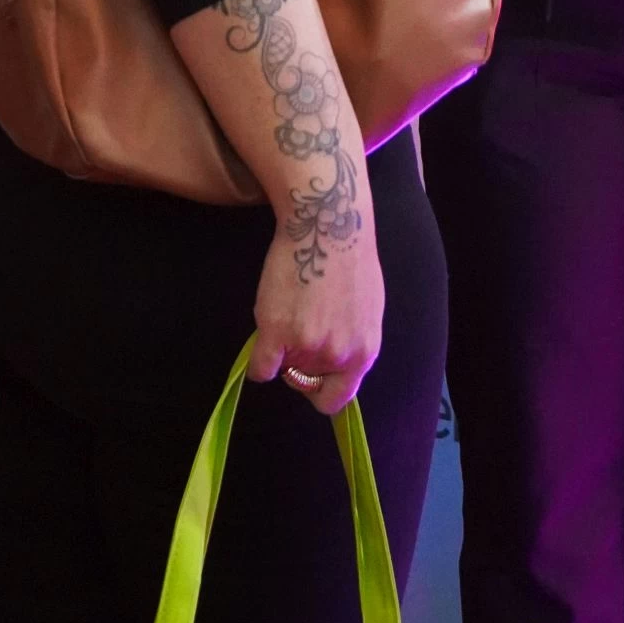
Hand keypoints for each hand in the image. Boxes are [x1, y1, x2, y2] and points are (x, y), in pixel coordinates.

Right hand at [249, 192, 383, 416]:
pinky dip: (258, 361)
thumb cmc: (350, 258)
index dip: (320, 390)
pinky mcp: (277, 331)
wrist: (328, 223)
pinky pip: (261, 367)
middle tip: (296, 331)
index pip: (338, 399)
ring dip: (280, 350)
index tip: (311, 376)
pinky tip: (263, 336)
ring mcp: (307, 345)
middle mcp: (337, 355)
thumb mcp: (366, 310)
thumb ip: (352, 341)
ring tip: (288, 312)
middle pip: (306, 383)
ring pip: (283, 369)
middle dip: (299, 364)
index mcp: (364, 351)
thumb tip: (337, 359)